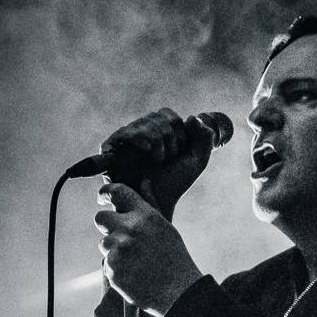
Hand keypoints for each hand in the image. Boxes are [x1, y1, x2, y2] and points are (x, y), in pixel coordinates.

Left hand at [95, 183, 200, 316]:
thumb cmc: (175, 259)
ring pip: (103, 244)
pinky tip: (134, 275)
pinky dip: (118, 269)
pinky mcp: (113, 270)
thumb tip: (143, 181)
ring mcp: (119, 251)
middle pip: (100, 218)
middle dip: (106, 225)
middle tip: (119, 235)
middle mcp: (129, 230)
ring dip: (114, 250)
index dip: (105, 192)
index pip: (117, 192)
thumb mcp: (166, 227)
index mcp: (145, 216)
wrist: (179, 293)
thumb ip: (150, 204)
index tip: (103, 198)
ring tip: (135, 262)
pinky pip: (107, 264)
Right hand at [100, 109, 214, 219]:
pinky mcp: (111, 149)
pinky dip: (138, 137)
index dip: (178, 127)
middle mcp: (140, 133)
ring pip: (143, 123)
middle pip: (156, 116)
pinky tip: (147, 150)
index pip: (167, 114)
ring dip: (157, 141)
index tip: (181, 148)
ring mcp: (125, 140)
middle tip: (169, 157)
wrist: (158, 203)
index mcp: (158, 132)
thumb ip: (205, 138)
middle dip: (169, 136)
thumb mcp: (197, 161)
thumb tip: (192, 117)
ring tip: (158, 160)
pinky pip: (124, 132)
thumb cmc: (174, 184)